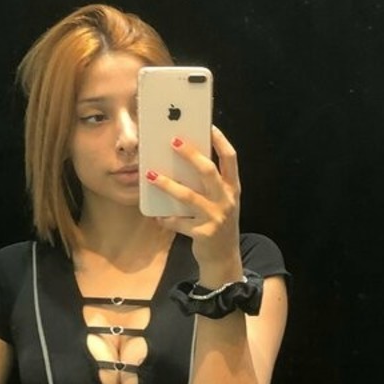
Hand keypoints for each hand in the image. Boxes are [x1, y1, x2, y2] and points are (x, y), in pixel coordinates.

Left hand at [147, 125, 243, 285]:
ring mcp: (215, 217)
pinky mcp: (203, 234)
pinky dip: (166, 219)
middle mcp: (227, 200)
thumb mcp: (220, 202)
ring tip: (150, 175)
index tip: (208, 126)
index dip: (220, 141)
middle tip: (172, 141)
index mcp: (232, 188)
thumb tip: (183, 162)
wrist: (224, 258)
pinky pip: (178, 223)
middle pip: (208, 171)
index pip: (230, 158)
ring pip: (189, 196)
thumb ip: (209, 184)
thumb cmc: (217, 223)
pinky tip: (157, 217)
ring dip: (167, 184)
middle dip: (190, 154)